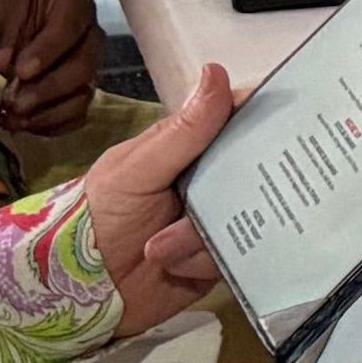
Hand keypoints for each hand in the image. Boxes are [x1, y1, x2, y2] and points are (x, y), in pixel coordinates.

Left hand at [0, 0, 102, 127]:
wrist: (6, 16)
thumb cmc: (6, 6)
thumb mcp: (1, 7)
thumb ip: (5, 34)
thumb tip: (2, 67)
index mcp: (75, 7)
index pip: (69, 29)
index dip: (47, 51)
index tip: (20, 71)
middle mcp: (91, 38)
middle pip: (82, 68)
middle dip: (47, 89)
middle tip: (15, 103)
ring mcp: (90, 68)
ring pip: (82, 96)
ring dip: (48, 112)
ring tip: (15, 120)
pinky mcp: (81, 93)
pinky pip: (76, 116)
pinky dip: (51, 125)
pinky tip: (26, 125)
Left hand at [75, 66, 234, 335]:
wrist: (80, 290)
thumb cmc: (97, 216)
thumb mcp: (136, 168)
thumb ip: (183, 130)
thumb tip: (218, 71)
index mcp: (186, 149)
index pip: (235, 124)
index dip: (260, 122)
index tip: (281, 127)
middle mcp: (206, 181)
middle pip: (251, 175)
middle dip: (236, 194)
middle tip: (206, 205)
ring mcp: (212, 221)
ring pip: (243, 220)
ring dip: (198, 238)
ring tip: (161, 249)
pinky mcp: (215, 260)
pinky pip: (233, 257)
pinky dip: (201, 264)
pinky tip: (174, 268)